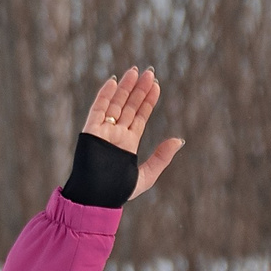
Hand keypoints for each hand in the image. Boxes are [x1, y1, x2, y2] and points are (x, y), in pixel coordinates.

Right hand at [80, 67, 183, 199]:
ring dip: (125, 87)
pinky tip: (114, 81)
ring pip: (115, 103)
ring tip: (135, 71)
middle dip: (139, 89)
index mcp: (128, 143)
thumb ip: (162, 158)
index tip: (156, 85)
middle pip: (129, 106)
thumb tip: (180, 140)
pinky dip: (104, 95)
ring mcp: (103, 131)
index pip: (140, 116)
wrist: (96, 199)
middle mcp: (116, 134)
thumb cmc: (118, 192)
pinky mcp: (91, 131)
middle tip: (149, 72)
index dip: (148, 101)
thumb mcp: (147, 176)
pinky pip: (97, 109)